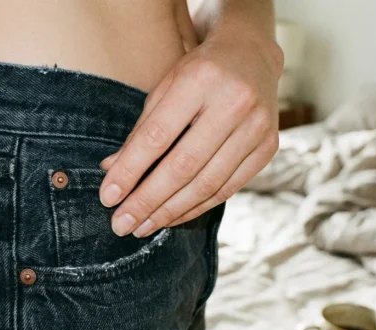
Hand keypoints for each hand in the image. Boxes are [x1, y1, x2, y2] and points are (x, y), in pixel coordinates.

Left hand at [99, 24, 282, 236]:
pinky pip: (227, 188)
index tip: (108, 197)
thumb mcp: (165, 89)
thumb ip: (141, 131)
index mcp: (200, 79)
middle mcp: (234, 102)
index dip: (130, 171)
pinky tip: (172, 217)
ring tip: (142, 227)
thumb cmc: (198, 73)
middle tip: (122, 224)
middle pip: (183, 166)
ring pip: (207, 184)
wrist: (252, 56)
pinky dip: (197, 207)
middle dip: (147, 201)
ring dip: (170, 211)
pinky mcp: (268, 148)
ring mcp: (257, 127)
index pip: (157, 136)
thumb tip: (110, 172)